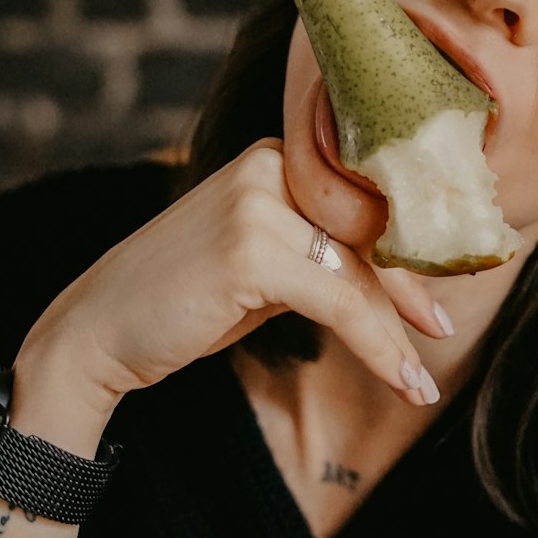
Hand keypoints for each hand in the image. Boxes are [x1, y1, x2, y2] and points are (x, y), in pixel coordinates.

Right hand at [14, 139, 446, 415]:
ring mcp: (257, 203)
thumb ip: (317, 251)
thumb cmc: (180, 301)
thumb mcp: (261, 262)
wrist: (96, 332)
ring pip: (358, 273)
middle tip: (441, 332)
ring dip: (397, 334)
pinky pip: (340, 301)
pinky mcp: (251, 250)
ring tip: (421, 381)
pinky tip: (401, 378)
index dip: (405, 251)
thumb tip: (397, 277)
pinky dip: (377, 346)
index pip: (361, 203)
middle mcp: (268, 165)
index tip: (438, 293)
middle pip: (366, 233)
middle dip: (408, 292)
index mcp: (273, 157)